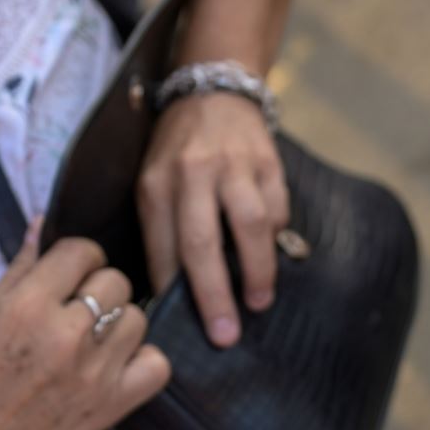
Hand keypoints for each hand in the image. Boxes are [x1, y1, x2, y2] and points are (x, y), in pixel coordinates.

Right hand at [0, 228, 169, 429]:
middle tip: (77, 310)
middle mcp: (65, 336)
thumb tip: (44, 223)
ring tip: (92, 340)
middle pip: (116, 280)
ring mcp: (94, 373)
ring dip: (119, 324)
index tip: (69, 274)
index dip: (77, 259)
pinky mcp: (112, 405)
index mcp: (28, 306)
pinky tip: (114, 365)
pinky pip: (157, 364)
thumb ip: (21, 269)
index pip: (82, 251)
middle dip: (98, 288)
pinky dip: (141, 361)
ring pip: (138, 319)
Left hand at [136, 93, 287, 347]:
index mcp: (157, 184)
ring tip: (257, 303)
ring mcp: (234, 165)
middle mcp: (193, 173)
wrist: (213, 93)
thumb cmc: (177, 152)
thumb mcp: (153, 183)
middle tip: (225, 335)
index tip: (184, 327)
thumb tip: (173, 294)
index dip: (173, 290)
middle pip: (202, 242)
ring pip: (249, 225)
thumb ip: (162, 230)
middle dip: (214, 295)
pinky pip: (276, 208)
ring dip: (256, 270)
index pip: (163, 247)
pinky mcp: (268, 162)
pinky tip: (268, 251)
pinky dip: (274, 236)